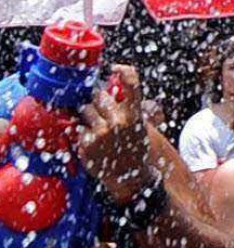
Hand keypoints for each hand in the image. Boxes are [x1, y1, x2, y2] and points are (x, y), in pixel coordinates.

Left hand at [76, 65, 152, 201]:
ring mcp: (100, 133)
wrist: (131, 178)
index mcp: (134, 116)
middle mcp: (117, 122)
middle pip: (99, 95)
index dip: (124, 71)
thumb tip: (117, 81)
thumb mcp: (141, 126)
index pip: (132, 84)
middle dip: (99, 100)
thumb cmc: (135, 149)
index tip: (116, 69)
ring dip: (89, 115)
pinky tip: (94, 142)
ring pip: (85, 109)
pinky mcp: (86, 143)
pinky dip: (83, 132)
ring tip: (100, 130)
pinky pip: (78, 127)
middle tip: (103, 111)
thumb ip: (131, 106)